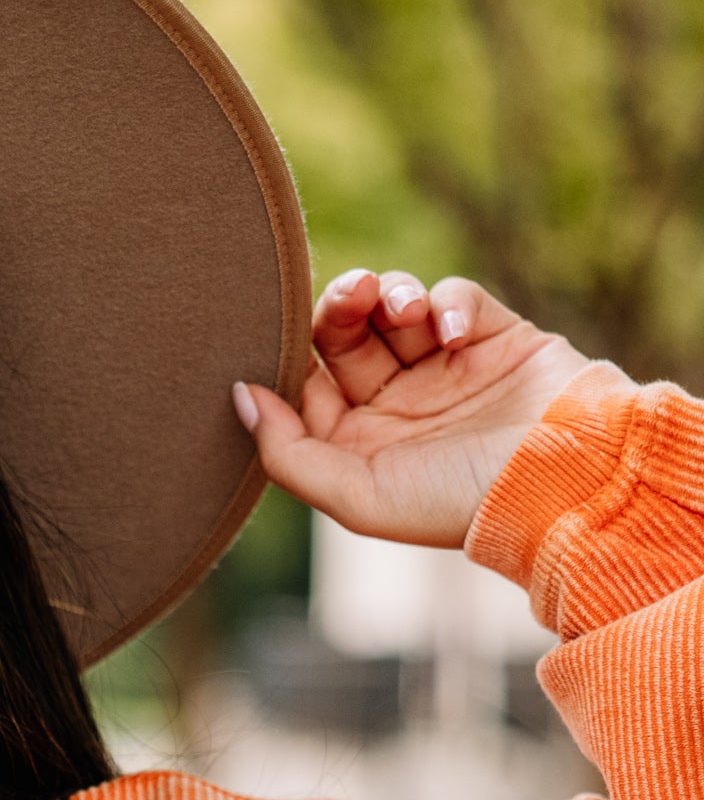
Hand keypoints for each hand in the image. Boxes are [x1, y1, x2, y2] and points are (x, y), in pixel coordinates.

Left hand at [235, 271, 593, 548]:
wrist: (560, 484)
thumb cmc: (452, 504)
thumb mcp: (356, 496)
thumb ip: (288, 453)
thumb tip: (239, 397)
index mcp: (359, 444)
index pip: (306, 384)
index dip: (291, 357)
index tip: (283, 342)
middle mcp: (398, 405)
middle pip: (346, 335)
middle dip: (341, 307)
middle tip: (353, 295)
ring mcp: (445, 369)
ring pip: (396, 307)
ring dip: (391, 295)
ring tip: (404, 309)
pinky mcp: (492, 337)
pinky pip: (455, 297)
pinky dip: (448, 303)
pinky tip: (453, 334)